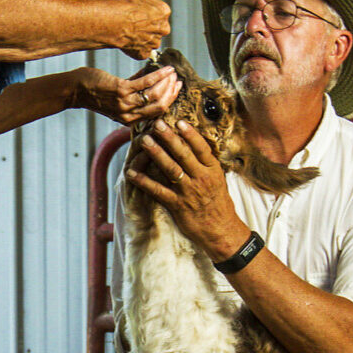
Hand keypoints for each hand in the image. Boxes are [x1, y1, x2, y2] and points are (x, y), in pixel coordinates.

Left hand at [73, 62, 182, 124]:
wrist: (75, 90)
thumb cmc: (95, 91)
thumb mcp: (118, 95)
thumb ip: (135, 89)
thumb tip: (152, 76)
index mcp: (129, 118)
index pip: (156, 113)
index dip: (169, 100)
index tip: (176, 87)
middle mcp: (128, 114)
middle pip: (159, 106)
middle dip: (171, 92)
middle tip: (177, 79)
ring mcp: (125, 103)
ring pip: (155, 95)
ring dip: (166, 82)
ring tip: (172, 72)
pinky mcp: (121, 91)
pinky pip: (145, 83)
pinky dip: (158, 75)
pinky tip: (164, 69)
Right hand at [108, 0, 170, 60]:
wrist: (117, 22)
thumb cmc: (124, 4)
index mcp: (163, 11)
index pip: (157, 12)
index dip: (145, 11)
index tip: (136, 11)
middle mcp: (163, 28)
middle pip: (155, 28)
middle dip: (145, 26)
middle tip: (132, 23)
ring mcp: (154, 42)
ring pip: (148, 41)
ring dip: (140, 38)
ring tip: (127, 33)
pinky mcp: (144, 53)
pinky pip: (140, 52)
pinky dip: (134, 49)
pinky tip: (126, 43)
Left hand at [124, 119, 248, 260]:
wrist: (220, 230)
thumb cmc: (218, 203)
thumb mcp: (218, 180)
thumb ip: (205, 164)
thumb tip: (193, 144)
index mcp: (212, 170)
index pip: (201, 148)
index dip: (190, 134)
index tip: (179, 122)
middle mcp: (201, 179)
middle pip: (184, 154)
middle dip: (169, 138)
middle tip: (157, 124)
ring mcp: (188, 192)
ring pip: (170, 169)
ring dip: (156, 154)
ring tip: (145, 141)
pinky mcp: (177, 205)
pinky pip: (158, 191)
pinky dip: (144, 182)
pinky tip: (132, 173)